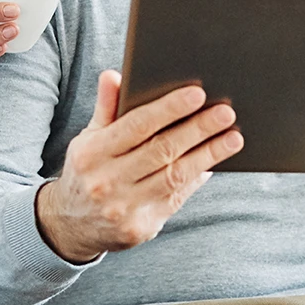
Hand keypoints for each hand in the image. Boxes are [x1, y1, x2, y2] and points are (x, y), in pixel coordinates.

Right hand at [35, 71, 242, 262]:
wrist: (71, 225)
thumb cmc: (88, 170)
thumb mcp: (88, 138)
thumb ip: (105, 108)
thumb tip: (114, 75)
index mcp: (92, 154)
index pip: (137, 126)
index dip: (169, 109)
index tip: (198, 93)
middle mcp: (106, 182)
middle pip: (161, 150)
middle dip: (197, 129)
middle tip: (225, 113)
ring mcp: (124, 209)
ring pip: (174, 177)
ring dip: (207, 155)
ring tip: (233, 138)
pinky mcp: (140, 229)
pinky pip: (176, 199)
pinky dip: (196, 179)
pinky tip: (214, 162)